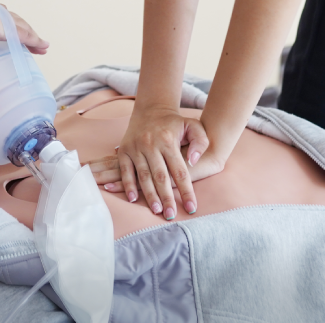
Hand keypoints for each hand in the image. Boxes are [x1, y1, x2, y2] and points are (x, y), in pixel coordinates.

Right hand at [0, 0, 47, 70]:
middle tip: (35, 43)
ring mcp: (3, 20)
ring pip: (24, 30)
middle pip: (17, 24)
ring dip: (34, 38)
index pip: (2, 20)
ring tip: (43, 47)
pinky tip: (44, 46)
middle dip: (26, 33)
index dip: (10, 26)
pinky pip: (26, 36)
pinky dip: (36, 41)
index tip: (15, 33)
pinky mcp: (6, 27)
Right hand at [99, 104, 211, 219]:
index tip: (191, 208)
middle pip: (161, 176)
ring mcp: (136, 148)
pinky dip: (128, 185)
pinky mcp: (124, 150)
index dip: (186, 191)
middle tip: (171, 215)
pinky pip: (125, 170)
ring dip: (149, 195)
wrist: (151, 109)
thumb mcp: (194, 126)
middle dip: (167, 198)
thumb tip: (194, 161)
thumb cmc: (175, 123)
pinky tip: (134, 199)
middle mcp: (151, 145)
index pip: (180, 171)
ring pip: (143, 175)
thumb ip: (200, 142)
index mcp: (169, 141)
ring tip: (157, 210)